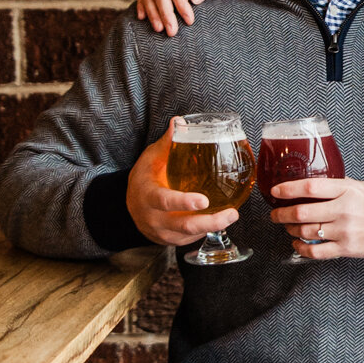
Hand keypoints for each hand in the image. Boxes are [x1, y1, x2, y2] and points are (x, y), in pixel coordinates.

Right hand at [125, 118, 242, 246]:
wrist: (131, 205)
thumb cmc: (145, 177)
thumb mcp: (151, 158)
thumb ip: (168, 142)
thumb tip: (180, 121)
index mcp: (147, 196)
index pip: (164, 201)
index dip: (183, 202)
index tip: (203, 200)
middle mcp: (153, 219)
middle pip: (184, 226)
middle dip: (210, 222)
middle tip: (232, 213)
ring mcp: (162, 233)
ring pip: (190, 235)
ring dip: (214, 227)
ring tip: (232, 214)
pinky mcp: (172, 241)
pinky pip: (191, 239)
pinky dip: (207, 230)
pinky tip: (221, 219)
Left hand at [267, 176, 363, 264]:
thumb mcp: (363, 187)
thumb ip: (340, 186)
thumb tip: (316, 186)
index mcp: (348, 191)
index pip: (310, 187)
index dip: (288, 189)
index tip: (275, 191)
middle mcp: (344, 210)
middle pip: (301, 212)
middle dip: (281, 214)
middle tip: (274, 214)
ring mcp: (344, 231)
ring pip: (305, 232)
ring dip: (291, 230)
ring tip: (287, 228)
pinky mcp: (346, 249)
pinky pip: (316, 252)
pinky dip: (301, 249)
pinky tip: (297, 245)